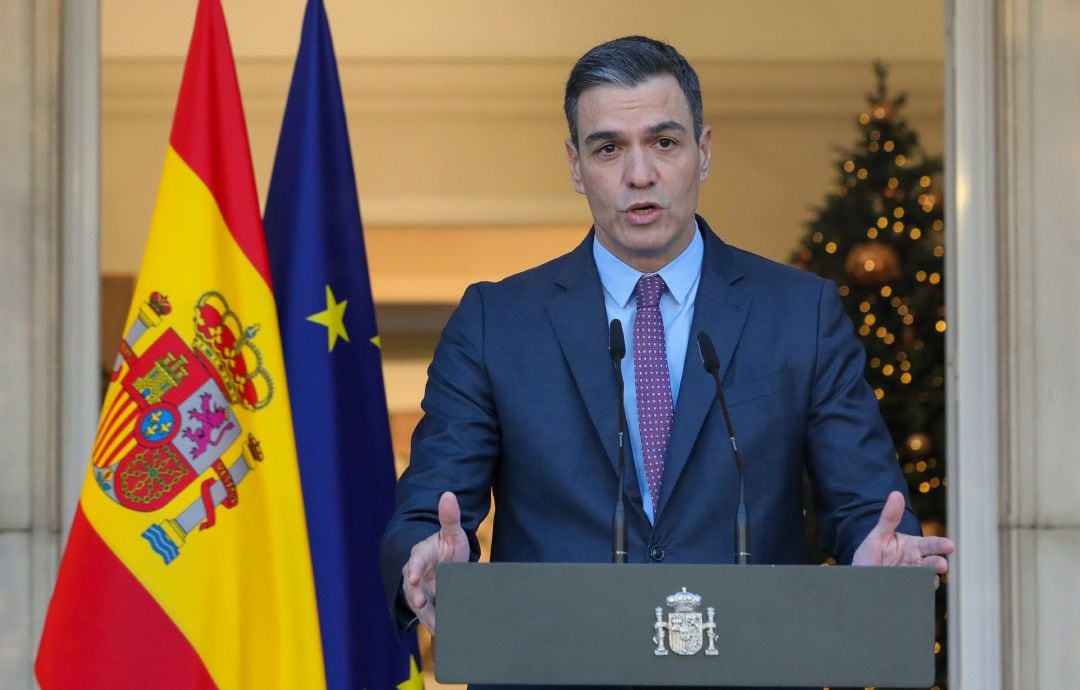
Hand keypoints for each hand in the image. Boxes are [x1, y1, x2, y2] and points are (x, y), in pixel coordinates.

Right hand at [401, 491, 470, 632]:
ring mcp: (420, 591)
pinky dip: (435, 624)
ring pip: (419, 605)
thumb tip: (448, 494)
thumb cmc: (446, 546)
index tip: (413, 576)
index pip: (415, 561)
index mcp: (421, 555)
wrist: (444, 563)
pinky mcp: (427, 606)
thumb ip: (450, 518)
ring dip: (426, 616)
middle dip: (415, 596)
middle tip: (421, 604)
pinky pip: (429, 616)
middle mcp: (416, 575)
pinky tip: (444, 632)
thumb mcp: (452, 533)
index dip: (413, 569)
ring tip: (437, 626)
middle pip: (412, 587)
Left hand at [852, 491, 955, 586]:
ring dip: (927, 579)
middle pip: (933, 564)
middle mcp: (918, 564)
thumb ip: (889, 517)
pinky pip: (916, 593)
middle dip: (938, 564)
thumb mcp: (878, 535)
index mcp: (915, 547)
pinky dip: (916, 592)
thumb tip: (896, 494)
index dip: (941, 545)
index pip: (932, 545)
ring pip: (927, 580)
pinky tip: (910, 591)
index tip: (949, 545)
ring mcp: (914, 579)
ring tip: (924, 579)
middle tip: (941, 564)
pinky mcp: (908, 592)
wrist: (860, 575)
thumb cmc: (872, 552)